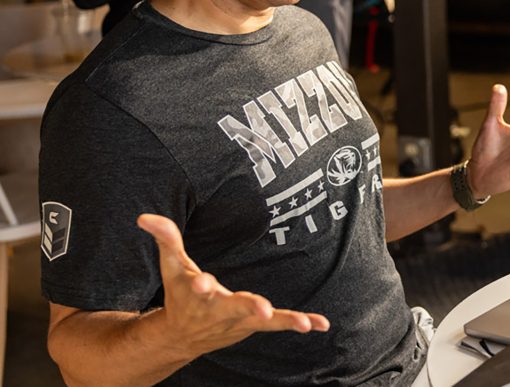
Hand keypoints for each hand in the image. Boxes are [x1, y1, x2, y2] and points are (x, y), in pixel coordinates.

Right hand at [137, 214, 328, 357]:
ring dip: (284, 321)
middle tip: (262, 309)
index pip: (197, 286)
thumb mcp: (172, 265)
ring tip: (305, 324)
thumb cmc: (179, 294)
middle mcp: (220, 310)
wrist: (183, 335)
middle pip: (235, 307)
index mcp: (198, 293)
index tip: (201, 282)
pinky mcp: (255, 324)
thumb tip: (144, 217)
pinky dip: (299, 323)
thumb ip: (165, 238)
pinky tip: (321, 324)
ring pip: (263, 322)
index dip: (200, 283)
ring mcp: (240, 320)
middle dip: (248, 308)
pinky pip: (280, 323)